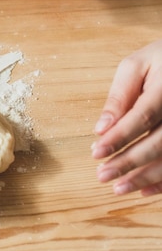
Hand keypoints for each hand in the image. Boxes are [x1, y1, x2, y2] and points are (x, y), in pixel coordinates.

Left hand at [92, 40, 161, 195]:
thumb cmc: (161, 60)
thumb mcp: (136, 66)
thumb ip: (119, 96)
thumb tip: (102, 127)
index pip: (142, 116)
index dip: (119, 137)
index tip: (95, 152)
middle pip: (158, 142)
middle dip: (129, 163)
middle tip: (102, 176)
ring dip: (146, 177)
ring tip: (119, 188)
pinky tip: (144, 191)